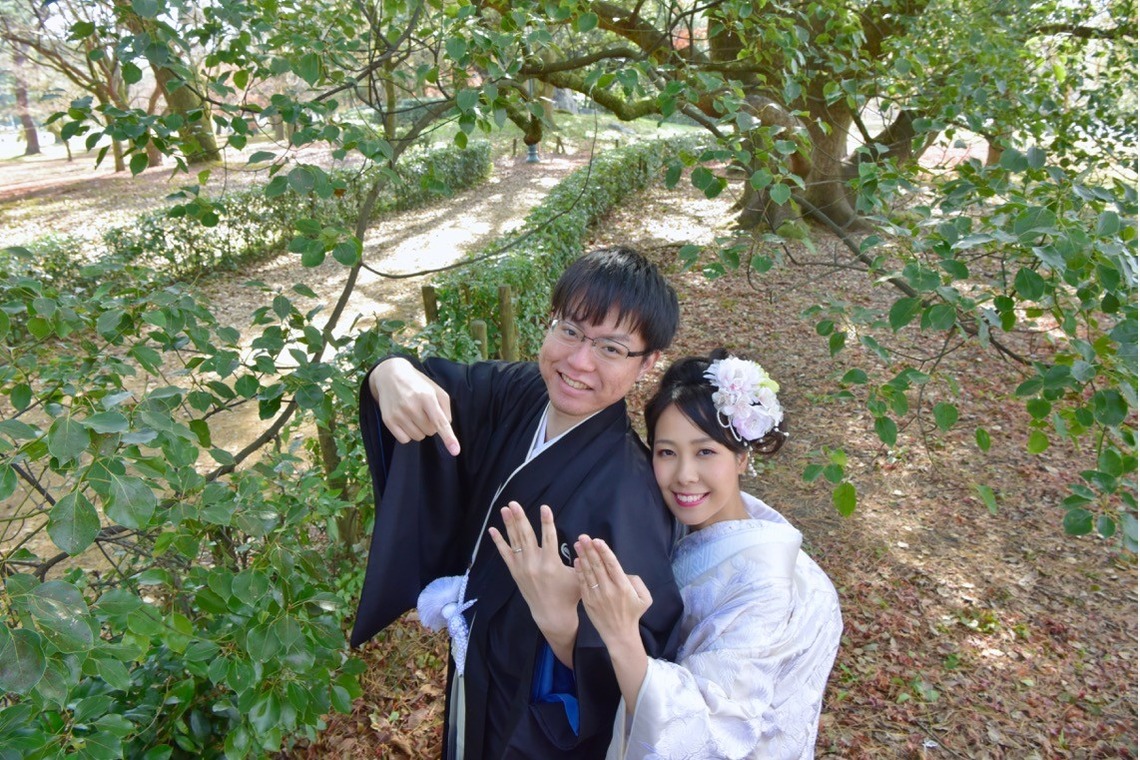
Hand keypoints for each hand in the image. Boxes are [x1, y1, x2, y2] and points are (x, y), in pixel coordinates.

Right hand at [369, 358, 459, 454]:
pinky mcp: (388, 420)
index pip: (440, 422)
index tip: (455, 451)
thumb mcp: (435, 389)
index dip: (448, 437)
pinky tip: (405, 420)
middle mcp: (412, 406)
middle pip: (431, 431)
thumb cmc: (417, 384)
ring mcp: (398, 414)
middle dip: (431, 424)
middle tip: (423, 411)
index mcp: (427, 397)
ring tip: (414, 413)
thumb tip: (446, 426)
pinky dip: (408, 433)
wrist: (390, 375)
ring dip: (420, 429)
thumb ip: (445, 408)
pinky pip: (405, 439)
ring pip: (418, 437)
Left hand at [489, 502, 579, 662]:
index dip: (547, 522)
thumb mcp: (578, 576)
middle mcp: (534, 564)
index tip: (545, 507)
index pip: (549, 537)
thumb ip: (580, 559)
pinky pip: (505, 554)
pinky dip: (499, 542)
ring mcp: (522, 568)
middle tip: (514, 503)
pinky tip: (493, 530)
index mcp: (551, 564)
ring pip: (515, 542)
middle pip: (526, 536)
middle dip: (520, 518)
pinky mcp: (515, 572)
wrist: (552, 615)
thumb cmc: (569, 595)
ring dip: (509, 524)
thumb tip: (585, 542)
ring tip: (505, 509)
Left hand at [575, 535, 652, 651]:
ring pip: (589, 572)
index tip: (597, 540)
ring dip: (583, 557)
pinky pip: (583, 583)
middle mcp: (609, 590)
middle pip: (598, 565)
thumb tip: (624, 572)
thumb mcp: (644, 598)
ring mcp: (597, 596)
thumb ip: (637, 582)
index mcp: (623, 587)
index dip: (604, 551)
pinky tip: (577, 561)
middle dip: (590, 549)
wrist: (619, 635)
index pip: (612, 565)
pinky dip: (579, 571)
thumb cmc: (633, 614)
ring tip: (578, 544)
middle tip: (583, 537)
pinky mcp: (588, 601)